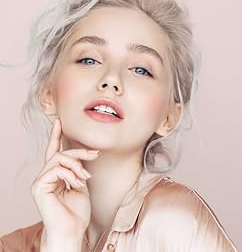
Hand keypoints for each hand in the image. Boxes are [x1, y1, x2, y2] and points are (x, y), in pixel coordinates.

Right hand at [33, 117, 94, 249]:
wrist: (72, 229)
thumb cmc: (77, 212)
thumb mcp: (82, 184)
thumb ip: (79, 169)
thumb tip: (85, 153)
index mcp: (55, 176)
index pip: (54, 152)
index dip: (56, 135)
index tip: (60, 120)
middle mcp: (45, 177)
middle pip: (60, 153)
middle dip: (79, 152)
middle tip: (95, 155)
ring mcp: (40, 182)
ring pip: (58, 159)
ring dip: (77, 165)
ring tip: (85, 178)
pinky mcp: (38, 187)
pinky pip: (56, 169)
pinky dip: (70, 174)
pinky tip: (77, 184)